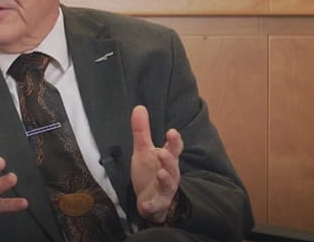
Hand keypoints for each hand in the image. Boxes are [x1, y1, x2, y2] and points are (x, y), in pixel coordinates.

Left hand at [130, 105, 182, 223]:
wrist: (149, 199)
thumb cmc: (150, 172)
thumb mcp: (143, 150)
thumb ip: (142, 131)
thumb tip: (139, 107)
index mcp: (167, 159)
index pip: (174, 149)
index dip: (174, 141)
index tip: (172, 132)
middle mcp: (169, 174)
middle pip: (173, 167)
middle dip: (169, 161)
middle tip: (163, 153)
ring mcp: (164, 190)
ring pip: (168, 185)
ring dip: (165, 179)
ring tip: (160, 173)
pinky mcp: (157, 204)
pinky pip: (155, 206)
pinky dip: (151, 206)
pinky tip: (146, 206)